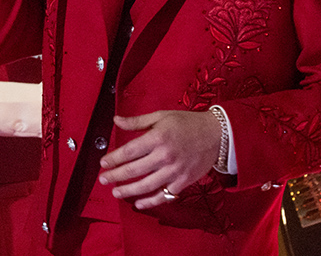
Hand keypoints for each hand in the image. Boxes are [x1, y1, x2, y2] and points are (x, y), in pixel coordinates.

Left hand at [98, 110, 220, 210]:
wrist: (216, 135)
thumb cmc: (187, 123)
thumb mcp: (161, 116)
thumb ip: (137, 121)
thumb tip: (116, 120)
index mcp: (158, 137)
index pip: (129, 151)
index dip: (114, 159)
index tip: (103, 163)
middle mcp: (165, 156)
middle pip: (134, 170)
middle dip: (115, 176)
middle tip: (103, 180)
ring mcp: (174, 171)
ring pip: (146, 185)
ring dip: (128, 191)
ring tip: (116, 192)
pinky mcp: (183, 182)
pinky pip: (163, 195)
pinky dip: (150, 201)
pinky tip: (138, 203)